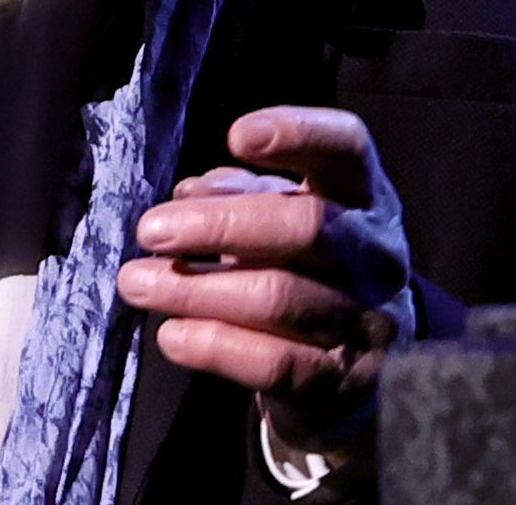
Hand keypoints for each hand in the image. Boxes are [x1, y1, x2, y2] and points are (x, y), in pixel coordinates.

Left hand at [115, 107, 414, 458]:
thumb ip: (242, 197)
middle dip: (221, 225)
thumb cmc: (308, 272)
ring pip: (279, 297)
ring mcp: (368, 321)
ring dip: (195, 289)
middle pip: (308, 227)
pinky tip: (171, 335)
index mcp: (365, 198)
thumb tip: (190, 194)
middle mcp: (378, 255)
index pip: (348, 149)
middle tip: (151, 230)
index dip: (299, 134)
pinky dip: (213, 345)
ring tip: (137, 283)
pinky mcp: (341, 381)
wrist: (355, 372)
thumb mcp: (284, 221)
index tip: (238, 136)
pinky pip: (272, 361)